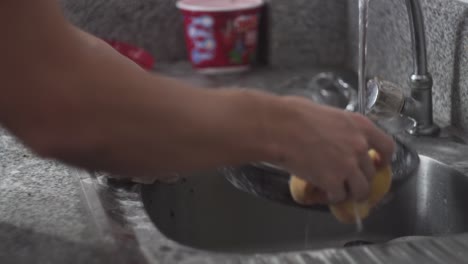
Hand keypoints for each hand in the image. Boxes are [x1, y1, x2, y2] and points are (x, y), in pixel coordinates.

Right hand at [271, 96, 394, 202]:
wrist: (280, 128)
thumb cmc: (295, 114)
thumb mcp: (327, 113)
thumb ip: (339, 127)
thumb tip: (333, 133)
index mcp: (361, 126)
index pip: (387, 146)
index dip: (385, 159)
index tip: (378, 164)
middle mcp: (359, 147)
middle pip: (370, 172)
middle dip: (360, 179)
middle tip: (348, 181)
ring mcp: (348, 166)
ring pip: (360, 190)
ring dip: (350, 193)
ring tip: (338, 193)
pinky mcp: (333, 181)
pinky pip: (339, 196)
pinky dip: (331, 197)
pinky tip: (322, 193)